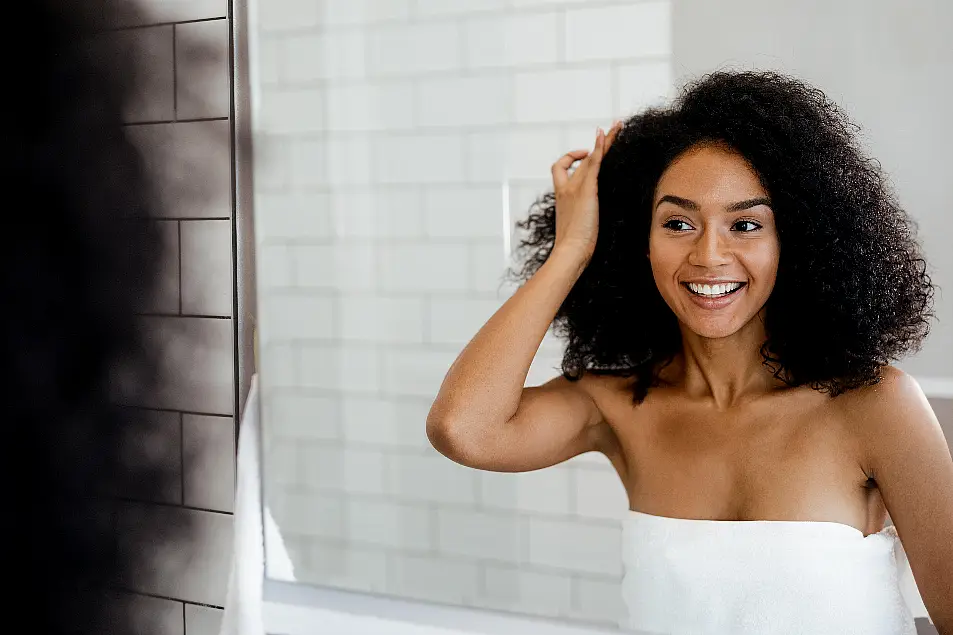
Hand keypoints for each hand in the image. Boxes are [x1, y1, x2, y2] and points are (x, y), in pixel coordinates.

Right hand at [551, 121, 622, 262]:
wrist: (570, 251)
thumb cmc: (573, 248)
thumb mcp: (577, 229)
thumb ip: (582, 220)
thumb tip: (591, 224)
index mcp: (562, 196)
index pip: (561, 169)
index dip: (571, 158)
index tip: (583, 156)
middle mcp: (566, 187)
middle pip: (581, 160)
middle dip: (595, 145)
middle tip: (606, 131)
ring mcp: (575, 187)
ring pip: (591, 157)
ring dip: (605, 140)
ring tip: (618, 125)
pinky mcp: (587, 189)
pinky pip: (594, 162)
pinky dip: (600, 146)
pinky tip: (606, 134)